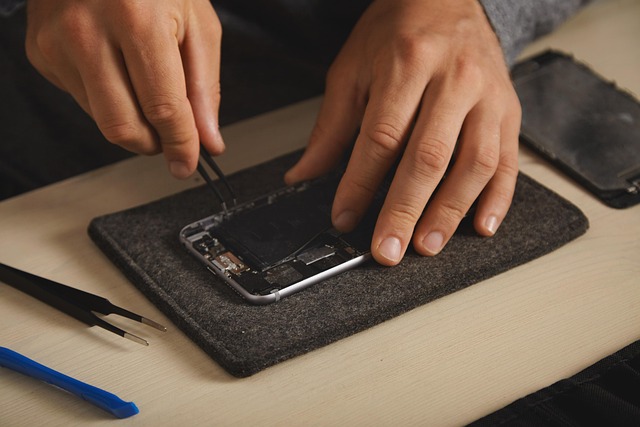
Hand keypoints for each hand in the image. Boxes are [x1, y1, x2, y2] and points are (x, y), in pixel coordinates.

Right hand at [25, 0, 223, 177]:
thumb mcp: (197, 22)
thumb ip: (205, 86)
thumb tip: (207, 139)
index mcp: (136, 19)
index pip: (162, 107)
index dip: (180, 145)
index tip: (187, 164)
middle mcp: (88, 31)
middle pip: (123, 127)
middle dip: (154, 144)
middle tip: (170, 135)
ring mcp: (57, 43)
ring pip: (102, 120)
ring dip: (134, 122)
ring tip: (146, 87)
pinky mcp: (41, 52)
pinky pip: (83, 101)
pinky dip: (109, 99)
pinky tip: (116, 68)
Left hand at [285, 0, 520, 265]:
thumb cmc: (397, 33)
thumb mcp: (352, 70)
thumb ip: (331, 127)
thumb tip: (303, 175)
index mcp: (407, 64)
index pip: (381, 137)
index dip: (360, 184)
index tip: (344, 217)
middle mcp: (454, 79)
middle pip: (428, 156)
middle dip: (404, 210)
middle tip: (388, 250)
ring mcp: (488, 96)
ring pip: (474, 163)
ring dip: (450, 212)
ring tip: (427, 245)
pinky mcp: (510, 110)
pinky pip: (508, 159)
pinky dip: (497, 198)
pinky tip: (480, 226)